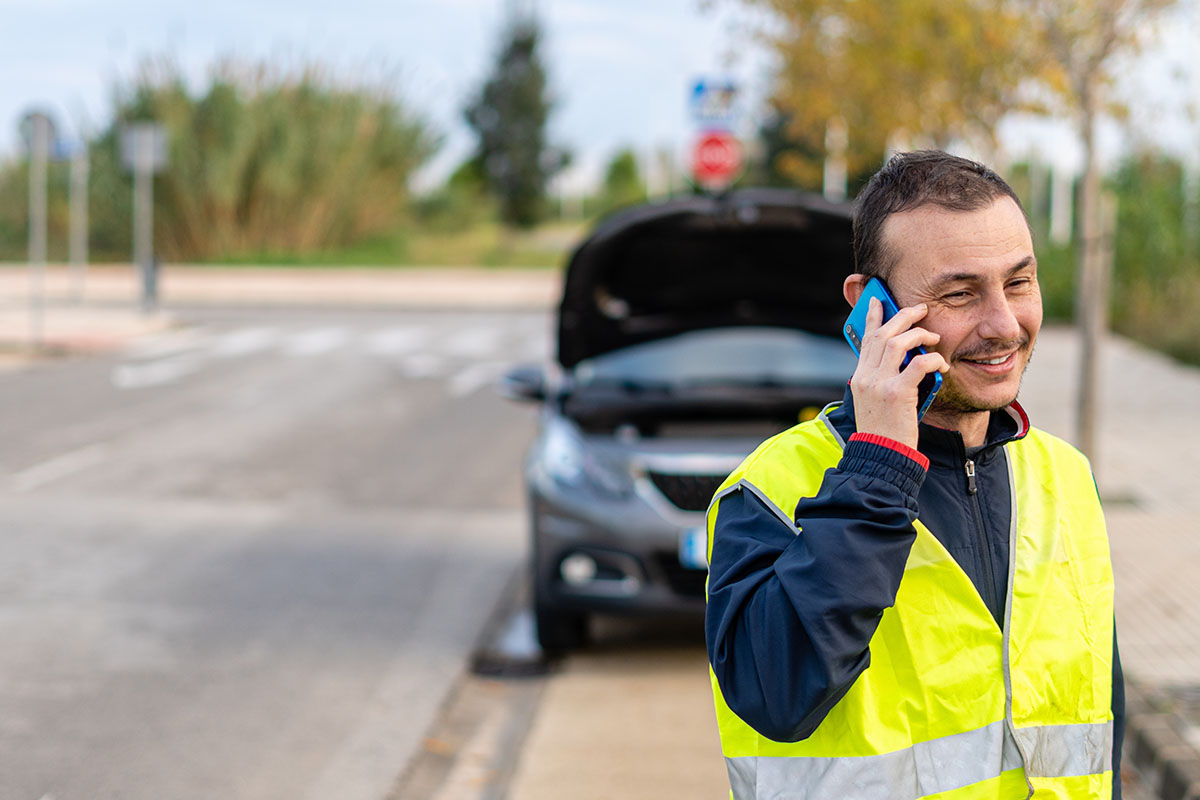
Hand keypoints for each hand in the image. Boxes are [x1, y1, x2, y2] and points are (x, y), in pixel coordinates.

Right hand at [849, 297, 947, 449]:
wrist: (880, 457)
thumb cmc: (883, 434)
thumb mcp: (874, 403)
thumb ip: (883, 381)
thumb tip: (905, 363)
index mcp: (860, 377)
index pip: (864, 339)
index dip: (872, 317)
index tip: (879, 301)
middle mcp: (865, 377)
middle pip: (882, 334)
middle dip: (903, 317)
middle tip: (920, 310)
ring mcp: (879, 384)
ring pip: (897, 343)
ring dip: (919, 335)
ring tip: (934, 337)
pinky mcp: (896, 393)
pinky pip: (917, 365)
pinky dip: (932, 360)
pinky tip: (941, 365)